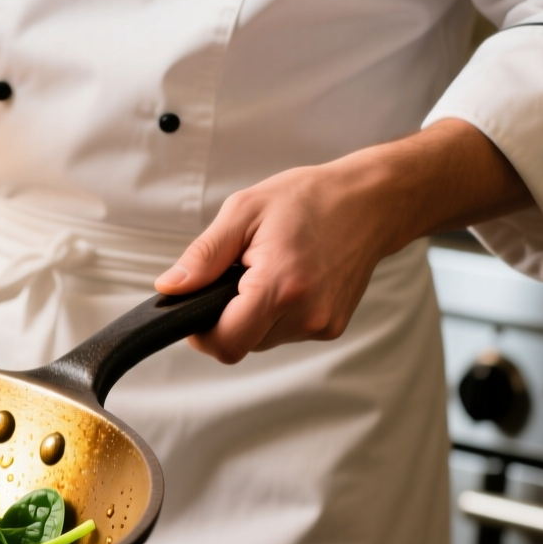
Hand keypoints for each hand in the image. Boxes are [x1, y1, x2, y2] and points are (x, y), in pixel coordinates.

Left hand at [154, 119, 533, 363]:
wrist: (371, 201)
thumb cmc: (309, 199)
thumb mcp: (244, 212)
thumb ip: (203, 257)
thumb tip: (170, 288)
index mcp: (280, 286)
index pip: (226, 343)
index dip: (201, 333)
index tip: (196, 309)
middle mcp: (306, 313)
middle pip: (241, 344)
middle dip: (227, 318)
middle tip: (236, 276)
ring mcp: (323, 324)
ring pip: (262, 340)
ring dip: (253, 315)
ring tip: (267, 271)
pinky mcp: (333, 326)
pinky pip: (286, 333)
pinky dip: (277, 313)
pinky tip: (288, 280)